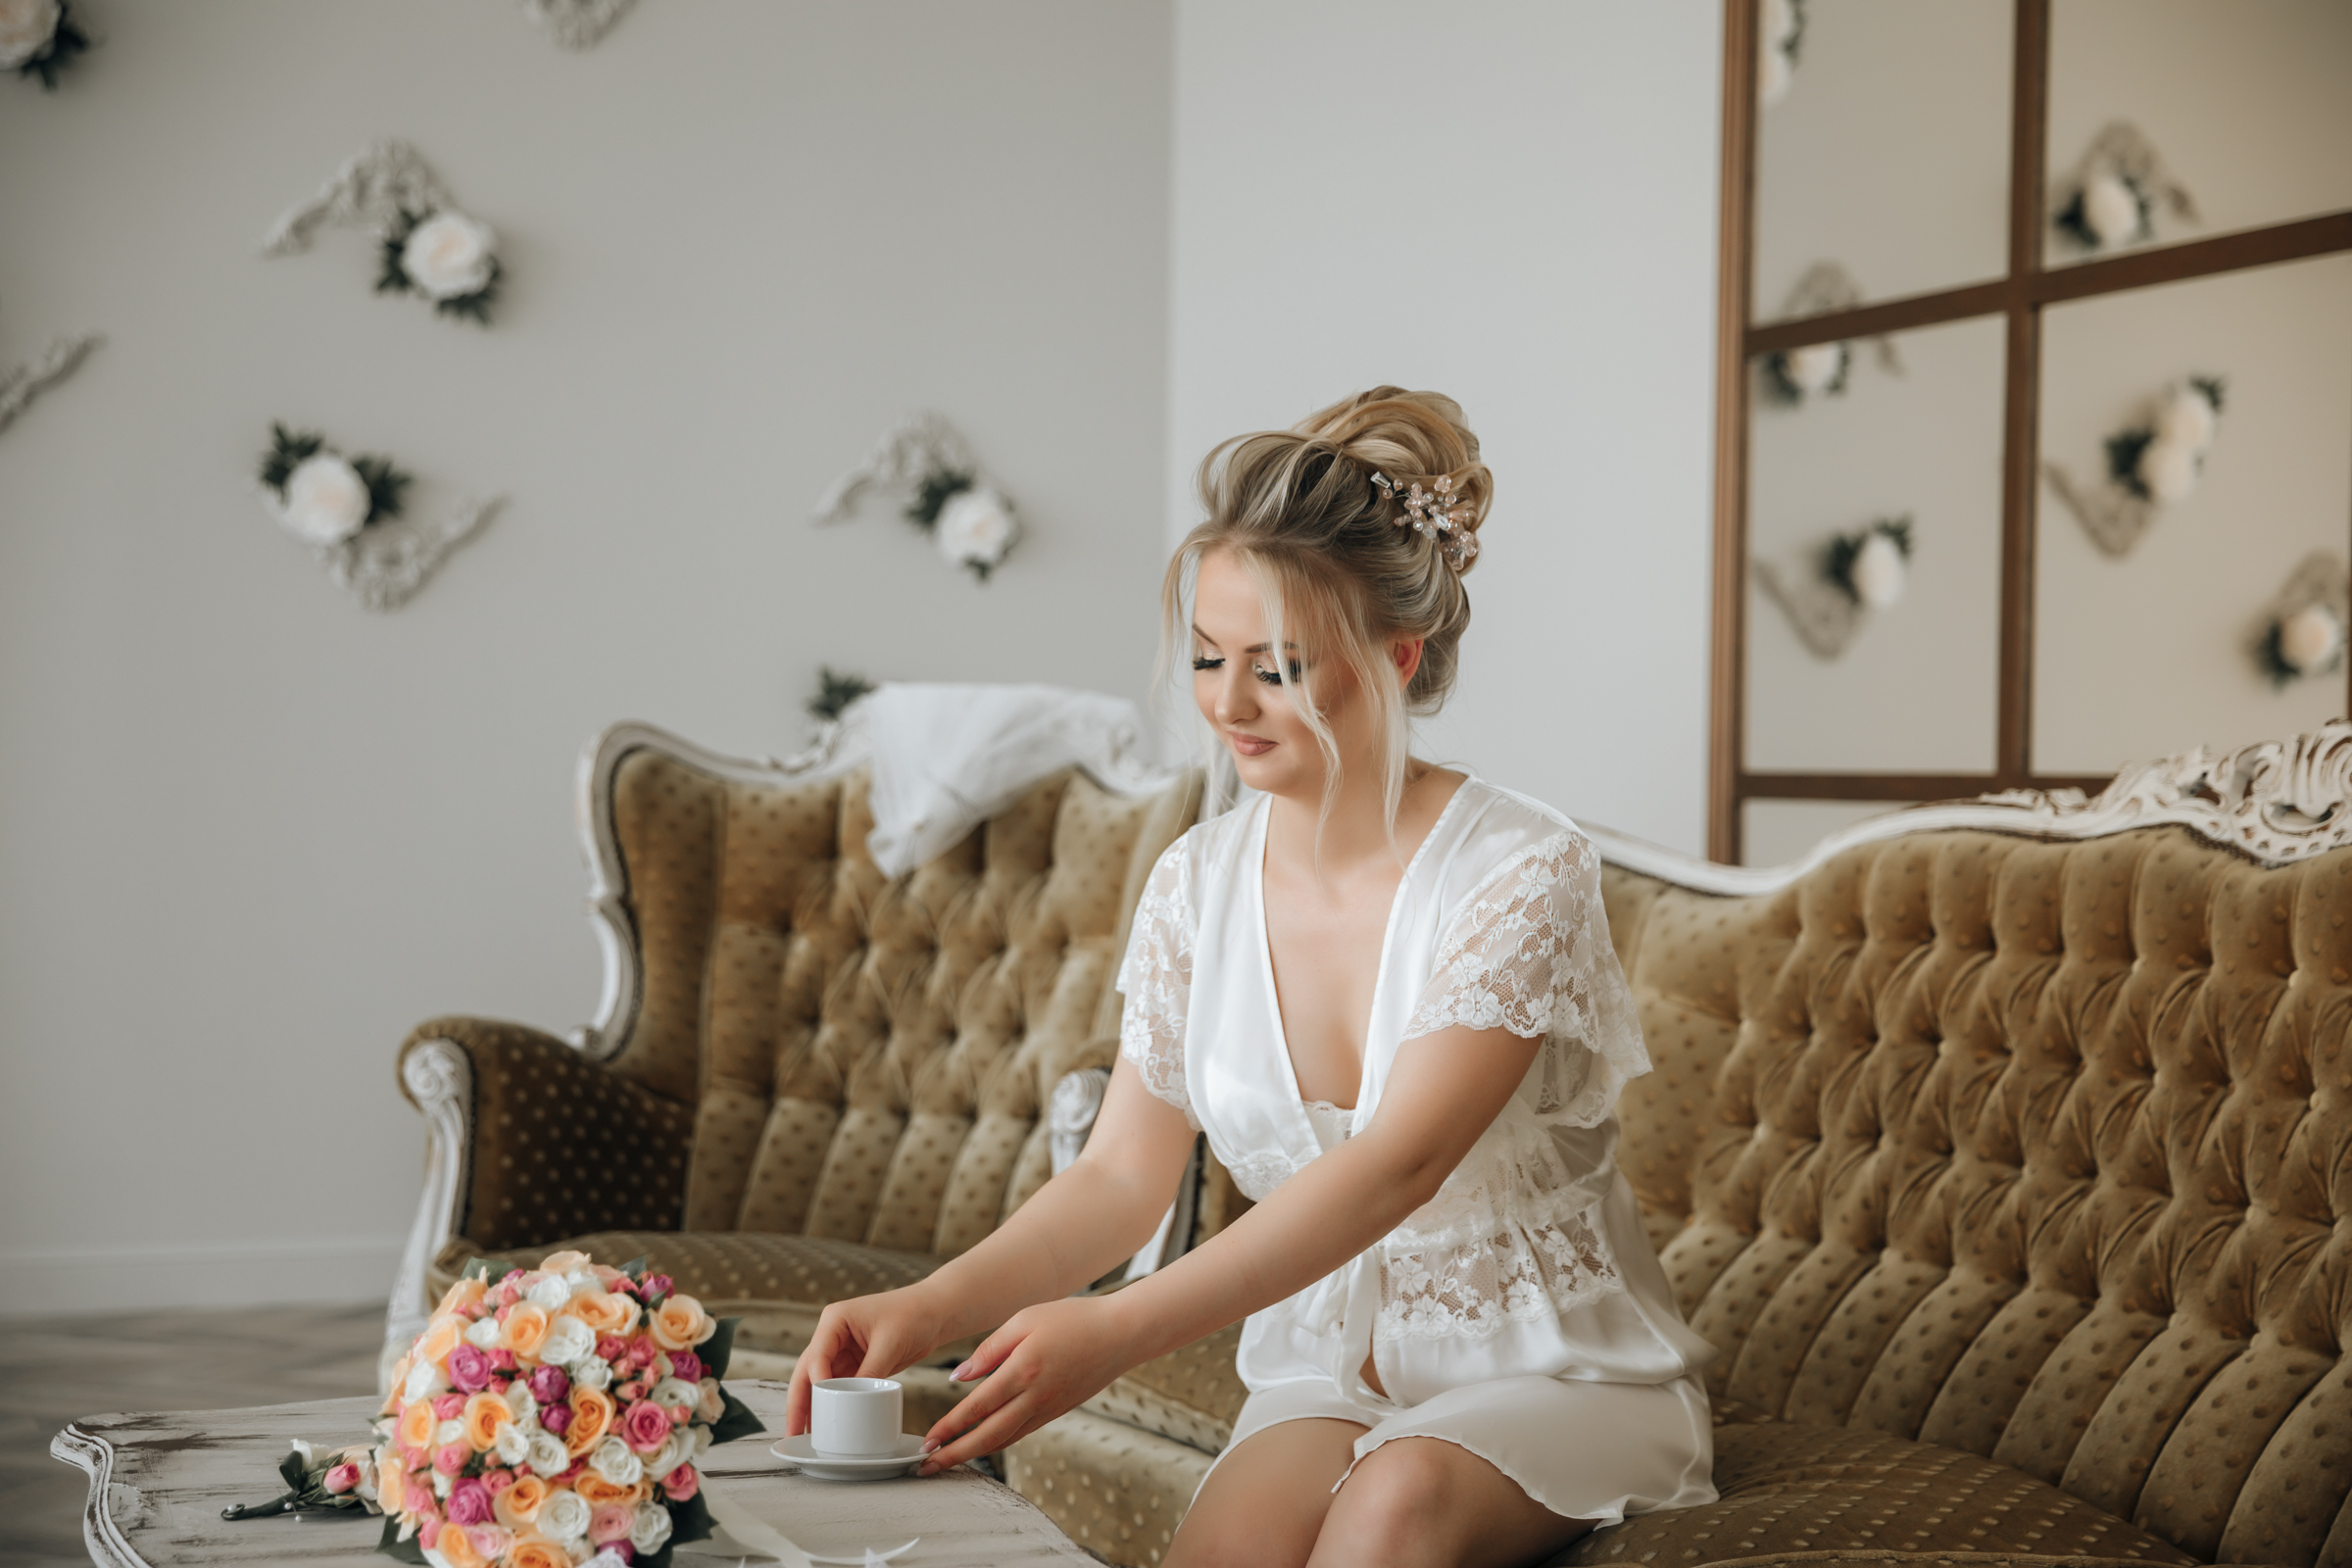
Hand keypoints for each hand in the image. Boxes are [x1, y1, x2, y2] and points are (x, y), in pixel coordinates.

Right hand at [785, 1286, 950, 1437]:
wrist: (935, 1312)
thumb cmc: (913, 1314)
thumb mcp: (890, 1343)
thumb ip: (869, 1372)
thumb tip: (852, 1402)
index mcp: (835, 1320)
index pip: (817, 1355)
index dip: (816, 1381)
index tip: (822, 1402)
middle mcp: (832, 1335)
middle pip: (807, 1372)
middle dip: (799, 1402)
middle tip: (793, 1432)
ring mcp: (842, 1351)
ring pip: (819, 1383)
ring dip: (812, 1407)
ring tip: (805, 1436)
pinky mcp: (855, 1364)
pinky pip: (838, 1387)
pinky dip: (832, 1404)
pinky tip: (828, 1423)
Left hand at [917, 1295, 1137, 1475]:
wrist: (1121, 1334)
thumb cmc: (1073, 1318)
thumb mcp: (1026, 1319)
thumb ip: (990, 1349)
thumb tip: (959, 1377)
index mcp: (1024, 1369)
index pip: (978, 1406)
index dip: (950, 1426)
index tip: (928, 1440)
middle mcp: (1035, 1396)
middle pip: (989, 1435)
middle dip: (955, 1454)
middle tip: (927, 1467)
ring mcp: (1048, 1408)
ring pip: (1005, 1440)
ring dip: (973, 1454)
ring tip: (947, 1461)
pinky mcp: (1057, 1411)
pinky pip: (1022, 1432)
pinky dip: (998, 1443)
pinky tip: (983, 1444)